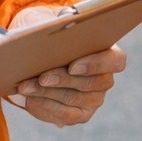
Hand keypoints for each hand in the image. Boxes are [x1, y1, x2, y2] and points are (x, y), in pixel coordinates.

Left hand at [6, 5, 126, 126]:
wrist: (39, 58)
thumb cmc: (50, 37)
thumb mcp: (51, 25)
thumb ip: (54, 27)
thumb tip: (44, 33)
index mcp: (107, 52)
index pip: (116, 61)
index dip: (96, 64)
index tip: (72, 66)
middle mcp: (105, 78)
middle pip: (91, 83)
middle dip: (63, 80)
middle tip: (41, 77)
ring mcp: (94, 99)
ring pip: (73, 99)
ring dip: (47, 93)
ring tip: (25, 87)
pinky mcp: (80, 114)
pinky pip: (64, 115)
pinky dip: (45, 106)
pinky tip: (30, 98)